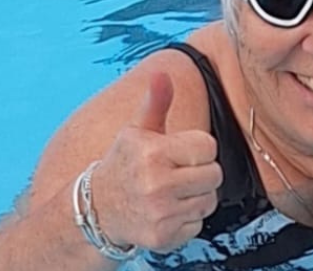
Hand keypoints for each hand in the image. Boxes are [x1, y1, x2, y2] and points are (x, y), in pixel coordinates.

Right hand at [93, 72, 222, 252]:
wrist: (97, 209)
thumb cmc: (125, 164)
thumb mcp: (137, 131)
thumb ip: (156, 102)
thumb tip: (162, 74)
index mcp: (153, 152)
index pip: (209, 147)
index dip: (198, 149)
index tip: (180, 153)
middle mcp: (156, 184)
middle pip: (215, 175)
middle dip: (201, 173)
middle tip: (178, 173)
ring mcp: (160, 213)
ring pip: (209, 201)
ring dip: (196, 197)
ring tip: (172, 192)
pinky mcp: (163, 237)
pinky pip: (198, 225)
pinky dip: (187, 220)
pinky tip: (167, 212)